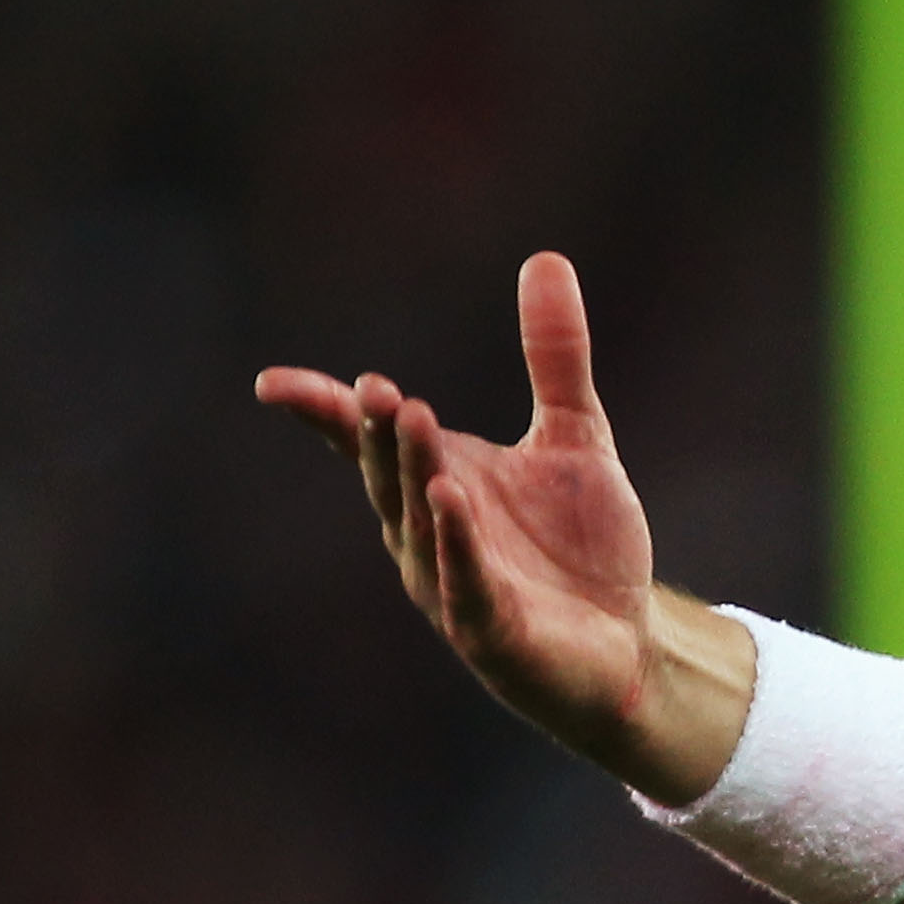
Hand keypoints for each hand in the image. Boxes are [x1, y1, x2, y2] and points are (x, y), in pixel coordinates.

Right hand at [254, 252, 754, 799]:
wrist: (630, 644)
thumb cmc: (583, 548)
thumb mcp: (576, 436)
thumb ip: (555, 357)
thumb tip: (546, 258)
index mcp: (436, 484)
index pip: (366, 444)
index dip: (325, 414)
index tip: (274, 386)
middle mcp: (428, 533)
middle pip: (389, 475)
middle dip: (377, 433)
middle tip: (375, 386)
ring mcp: (453, 584)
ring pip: (422, 523)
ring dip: (412, 473)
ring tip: (408, 417)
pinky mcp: (492, 630)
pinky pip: (465, 582)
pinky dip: (456, 542)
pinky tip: (449, 499)